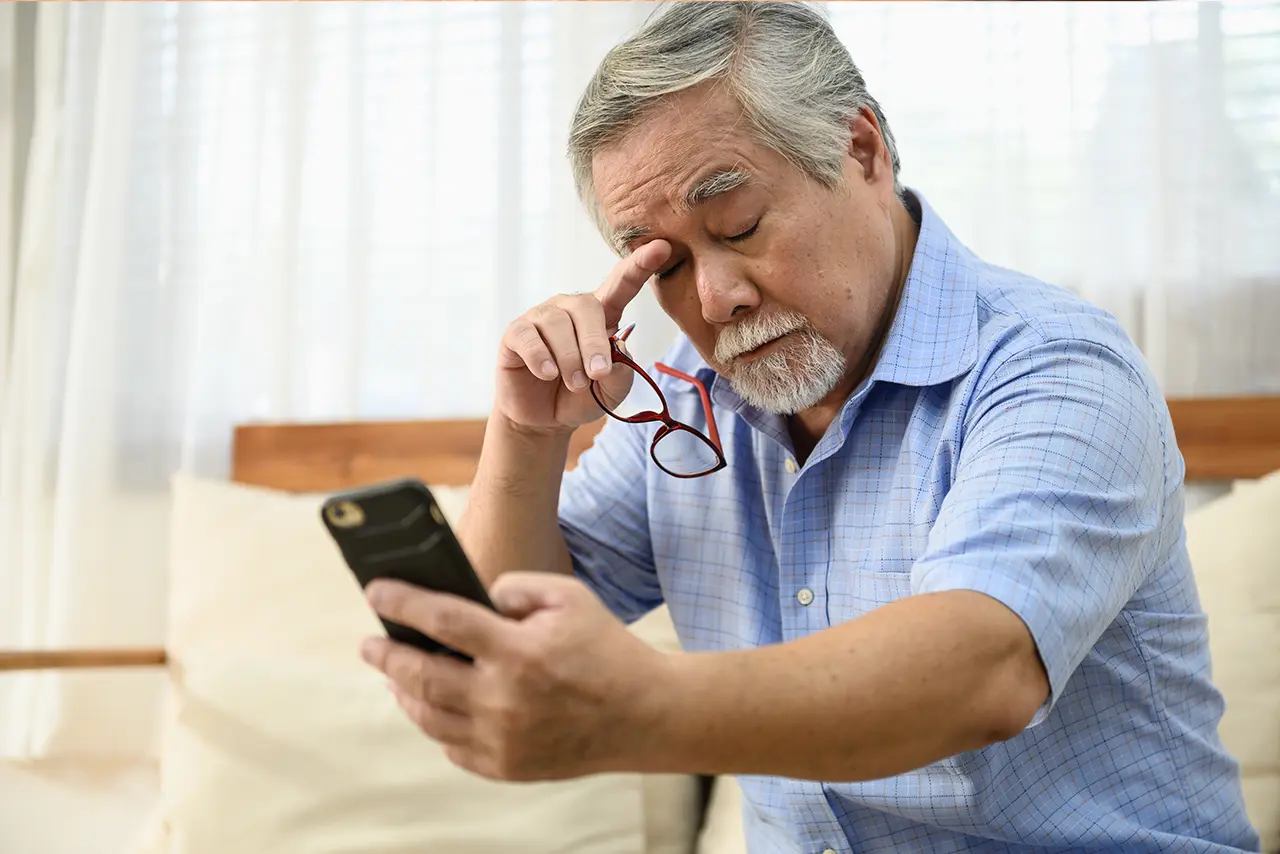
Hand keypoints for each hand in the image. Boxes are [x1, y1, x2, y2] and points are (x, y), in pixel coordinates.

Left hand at [359, 573, 672, 780]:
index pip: (442, 620)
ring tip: (394, 676)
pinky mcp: (507, 767)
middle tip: (368, 644)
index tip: (375, 591)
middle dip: (386, 655)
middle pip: (422, 675)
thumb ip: (516, 587)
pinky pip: (453, 747)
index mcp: (518, 651)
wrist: (645, 715)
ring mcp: (502, 739)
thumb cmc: (606, 648)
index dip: (402, 602)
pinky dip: (436, 725)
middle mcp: (503, 699)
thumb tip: (474, 599)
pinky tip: (432, 708)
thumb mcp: (570, 597)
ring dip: (404, 693)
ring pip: (429, 717)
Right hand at [493, 240, 671, 432]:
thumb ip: (621, 372)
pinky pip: (528, 336)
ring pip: (557, 323)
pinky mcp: (516, 334)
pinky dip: (541, 357)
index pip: (622, 284)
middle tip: (597, 375)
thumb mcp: (612, 391)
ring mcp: (541, 318)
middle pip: (586, 306)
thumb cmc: (582, 397)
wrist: (545, 420)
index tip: (662, 248)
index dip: (640, 265)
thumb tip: (616, 346)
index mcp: (601, 315)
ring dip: (570, 358)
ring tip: (576, 383)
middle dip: (594, 342)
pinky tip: (548, 374)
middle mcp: (570, 309)